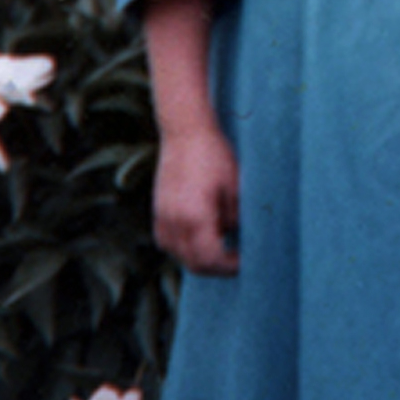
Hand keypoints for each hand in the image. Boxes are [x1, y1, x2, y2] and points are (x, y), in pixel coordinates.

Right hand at [153, 131, 240, 275]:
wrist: (185, 132)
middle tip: (234, 261)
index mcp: (196, 217)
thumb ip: (235, 218)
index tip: (243, 263)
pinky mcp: (157, 211)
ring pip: (178, 255)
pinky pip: (167, 243)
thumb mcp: (235, 187)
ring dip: (198, 259)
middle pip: (194, 263)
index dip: (229, 267)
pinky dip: (183, 249)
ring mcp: (162, 217)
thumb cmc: (214, 155)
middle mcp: (175, 222)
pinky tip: (198, 239)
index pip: (211, 259)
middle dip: (216, 268)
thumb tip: (236, 237)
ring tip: (219, 249)